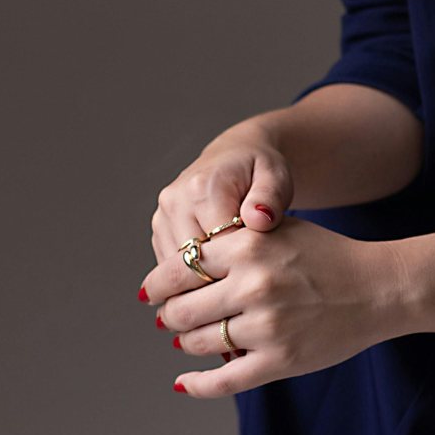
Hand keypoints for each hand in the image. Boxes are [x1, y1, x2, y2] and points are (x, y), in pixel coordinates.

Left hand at [145, 217, 403, 396]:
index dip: (161, 281)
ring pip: (198, 343)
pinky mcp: (278, 361)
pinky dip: (196, 384)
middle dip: (169, 314)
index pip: (183, 266)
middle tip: (168, 316)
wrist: (378, 287)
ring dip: (184, 343)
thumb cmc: (328, 256)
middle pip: (182, 308)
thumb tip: (185, 260)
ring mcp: (265, 327)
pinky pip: (222, 381)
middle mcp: (254, 285)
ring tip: (186, 339)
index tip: (153, 289)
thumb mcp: (281, 231)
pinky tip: (184, 381)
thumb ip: (236, 240)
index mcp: (251, 247)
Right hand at [146, 119, 291, 290]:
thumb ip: (271, 197)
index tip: (261, 270)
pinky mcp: (159, 230)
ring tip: (234, 275)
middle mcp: (175, 201)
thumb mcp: (276, 176)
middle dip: (220, 277)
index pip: (216, 245)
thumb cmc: (260, 169)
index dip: (240, 264)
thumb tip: (259, 220)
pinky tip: (217, 272)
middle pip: (192, 262)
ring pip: (178, 271)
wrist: (237, 153)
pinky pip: (170, 268)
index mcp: (202, 187)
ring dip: (203, 279)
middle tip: (248, 282)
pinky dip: (192, 276)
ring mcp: (162, 216)